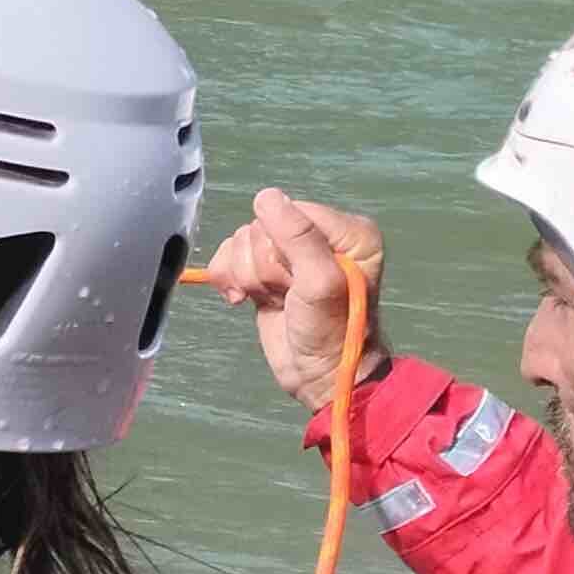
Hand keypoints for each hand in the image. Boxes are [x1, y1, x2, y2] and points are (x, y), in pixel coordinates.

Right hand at [203, 187, 391, 413]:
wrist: (319, 376)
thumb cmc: (331, 332)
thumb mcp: (320, 283)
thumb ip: (298, 237)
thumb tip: (265, 196)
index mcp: (346, 231)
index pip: (289, 212)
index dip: (280, 246)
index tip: (295, 280)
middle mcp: (319, 237)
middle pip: (261, 228)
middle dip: (262, 266)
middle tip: (285, 294)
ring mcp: (289, 256)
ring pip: (242, 242)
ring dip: (246, 277)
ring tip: (271, 300)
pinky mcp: (264, 274)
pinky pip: (229, 257)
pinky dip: (227, 279)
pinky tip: (241, 300)